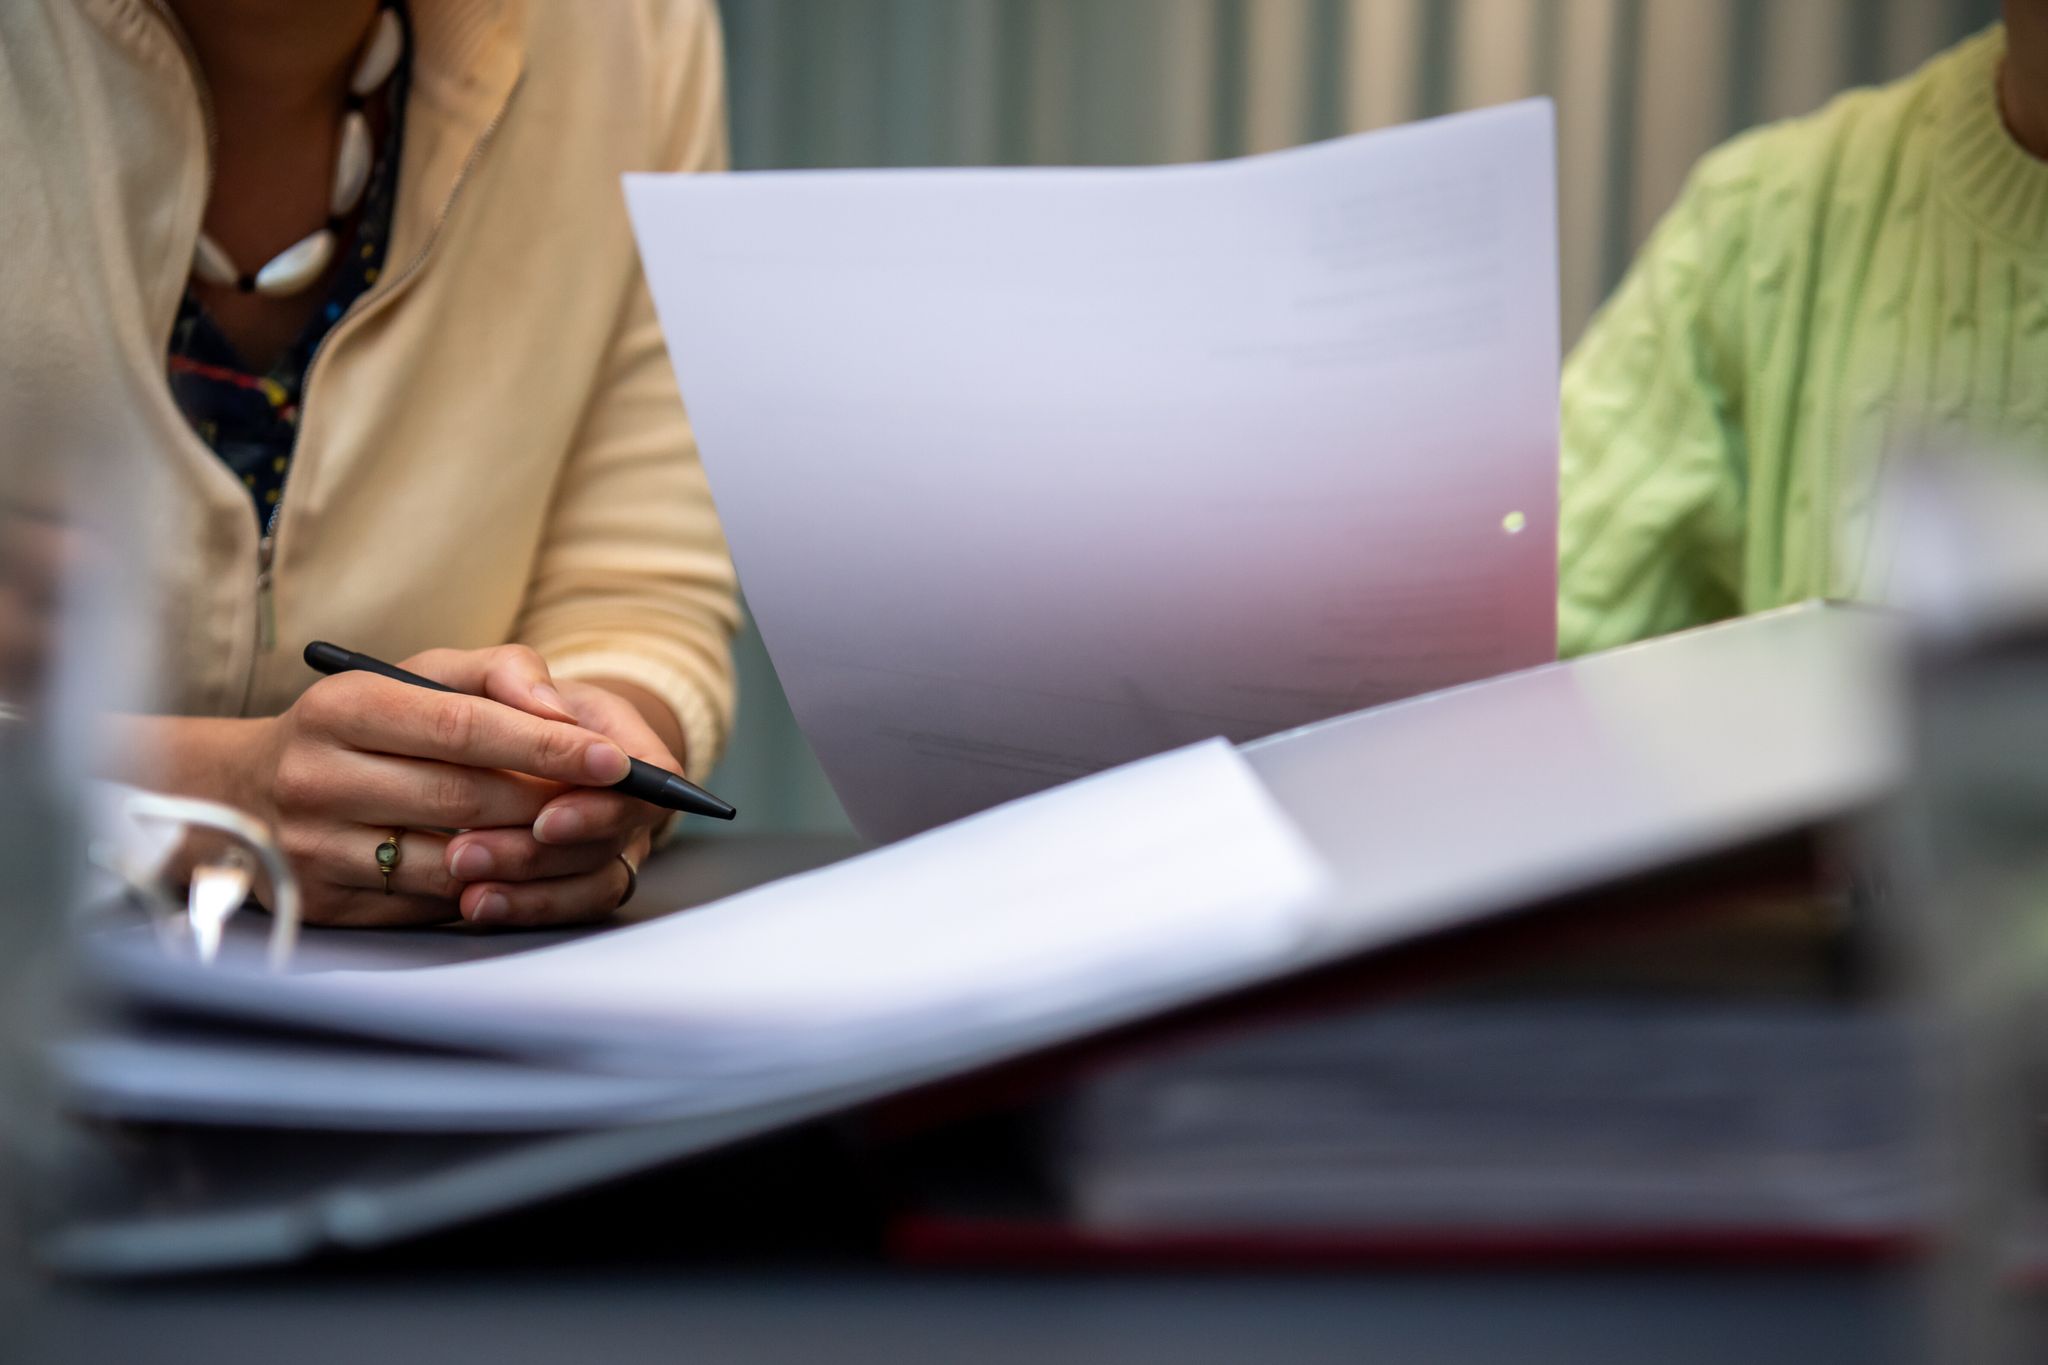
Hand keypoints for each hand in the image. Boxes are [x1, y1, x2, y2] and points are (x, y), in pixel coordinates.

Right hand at [230, 645, 633, 926]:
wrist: (247, 792)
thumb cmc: (361, 724)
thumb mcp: (418, 674)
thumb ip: (499, 673)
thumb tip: (561, 712)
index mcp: (342, 707)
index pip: (464, 727)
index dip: (545, 745)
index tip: (612, 759)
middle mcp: (317, 777)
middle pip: (465, 800)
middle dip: (549, 803)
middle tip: (608, 804)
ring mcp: (315, 848)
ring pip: (452, 863)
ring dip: (525, 855)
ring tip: (568, 837)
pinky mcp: (325, 903)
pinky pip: (428, 905)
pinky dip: (483, 889)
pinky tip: (514, 870)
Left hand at [437, 675, 680, 928]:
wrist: (484, 740)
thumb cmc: (495, 701)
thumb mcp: (493, 671)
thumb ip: (514, 672)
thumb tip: (548, 710)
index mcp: (625, 744)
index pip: (648, 781)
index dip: (603, 807)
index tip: (546, 818)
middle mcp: (626, 804)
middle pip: (610, 842)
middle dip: (540, 854)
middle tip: (469, 853)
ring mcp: (603, 850)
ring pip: (591, 886)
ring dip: (530, 892)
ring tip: (465, 885)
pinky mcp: (572, 885)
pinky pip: (568, 911)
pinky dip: (525, 910)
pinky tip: (476, 905)